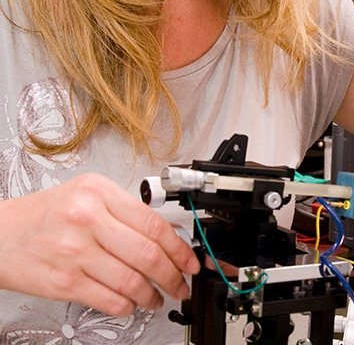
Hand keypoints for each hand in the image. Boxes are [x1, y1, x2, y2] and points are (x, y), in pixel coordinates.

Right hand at [0, 173, 200, 315]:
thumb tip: (164, 235)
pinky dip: (128, 305)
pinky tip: (132, 303)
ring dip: (152, 294)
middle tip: (181, 283)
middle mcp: (88, 219)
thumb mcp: (88, 194)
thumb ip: (124, 210)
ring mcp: (75, 252)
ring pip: (132, 280)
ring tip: (157, 297)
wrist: (1, 234)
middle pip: (147, 253)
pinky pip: (109, 299)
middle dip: (173, 274)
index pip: (153, 222)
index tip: (190, 260)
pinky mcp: (65, 282)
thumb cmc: (46, 214)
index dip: (179, 247)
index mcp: (99, 192)